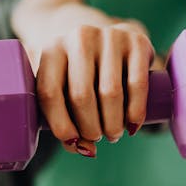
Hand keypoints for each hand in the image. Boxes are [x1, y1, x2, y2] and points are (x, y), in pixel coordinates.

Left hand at [36, 22, 154, 156]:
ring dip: (112, 123)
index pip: (50, 92)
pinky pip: (136, 83)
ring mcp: (109, 36)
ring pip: (110, 92)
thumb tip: (85, 149)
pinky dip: (135, 111)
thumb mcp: (62, 86)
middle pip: (81, 95)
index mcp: (52, 49)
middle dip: (89, 127)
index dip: (60, 123)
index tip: (72, 140)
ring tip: (113, 134)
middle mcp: (79, 38)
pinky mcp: (136, 41)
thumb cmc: (76, 72)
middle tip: (95, 138)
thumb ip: (63, 118)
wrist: (104, 38)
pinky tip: (132, 124)